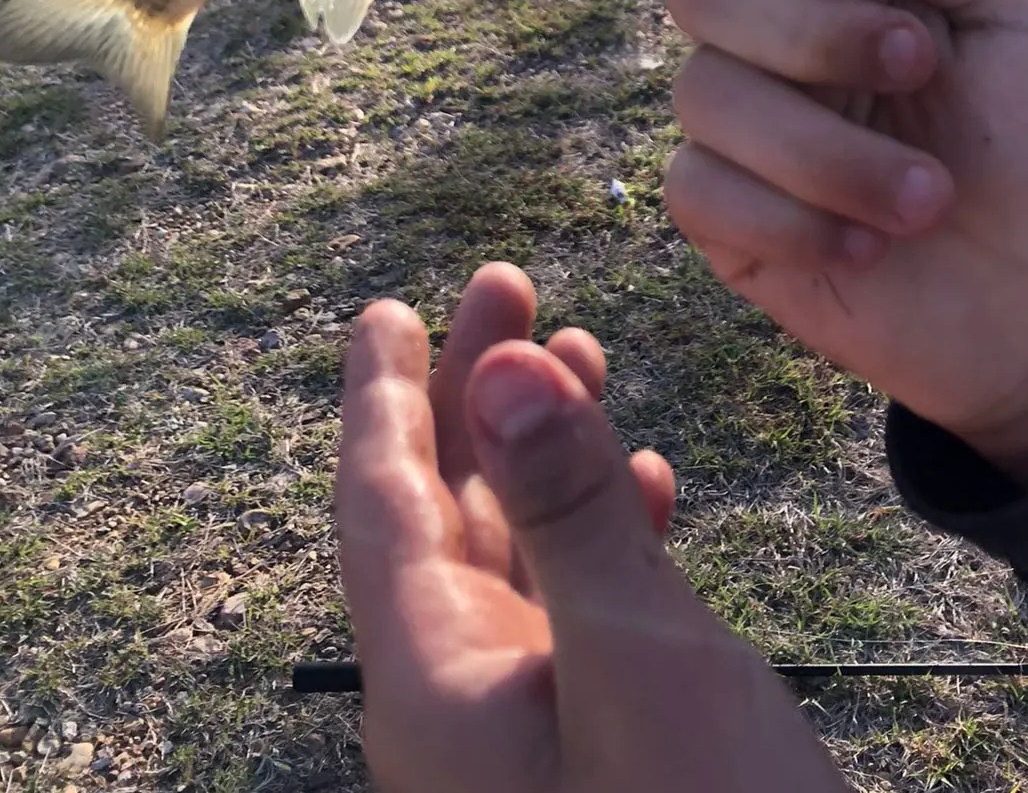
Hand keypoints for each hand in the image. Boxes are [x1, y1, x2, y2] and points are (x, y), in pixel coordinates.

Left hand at [336, 264, 849, 792]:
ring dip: (543, 448)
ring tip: (580, 347)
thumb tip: (502, 365)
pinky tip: (648, 486)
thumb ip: (565, 508)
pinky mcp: (595, 747)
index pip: (379, 505)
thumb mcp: (639, 659)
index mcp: (436, 685)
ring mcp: (528, 730)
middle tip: (506, 281)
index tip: (386, 309)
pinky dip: (602, 528)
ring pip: (514, 549)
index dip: (379, 397)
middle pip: (443, 511)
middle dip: (471, 392)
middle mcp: (463, 704)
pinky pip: (575, 605)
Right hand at [664, 0, 1027, 485]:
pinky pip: (696, 189)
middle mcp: (781, 41)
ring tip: (928, 200)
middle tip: (919, 70)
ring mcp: (750, 133)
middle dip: (808, 31)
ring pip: (703, 93)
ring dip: (824, 150)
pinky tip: (867, 248)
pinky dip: (786, 217)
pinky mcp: (732, 222)